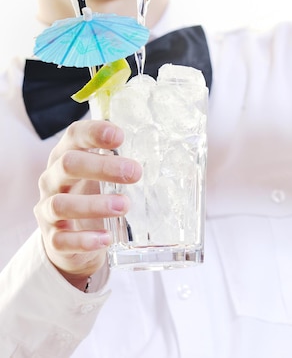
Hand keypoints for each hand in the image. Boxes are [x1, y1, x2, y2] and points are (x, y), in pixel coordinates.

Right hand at [34, 119, 140, 289]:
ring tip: (124, 206)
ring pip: (61, 204)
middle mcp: (52, 179)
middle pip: (68, 164)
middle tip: (134, 172)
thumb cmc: (89, 193)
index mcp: (66, 154)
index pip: (75, 134)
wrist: (68, 237)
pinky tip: (106, 239)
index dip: (94, 132)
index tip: (120, 136)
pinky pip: (62, 240)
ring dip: (95, 205)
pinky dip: (84, 240)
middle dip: (102, 167)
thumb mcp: (101, 172)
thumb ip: (120, 160)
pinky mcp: (52, 239)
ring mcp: (47, 209)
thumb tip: (162, 152)